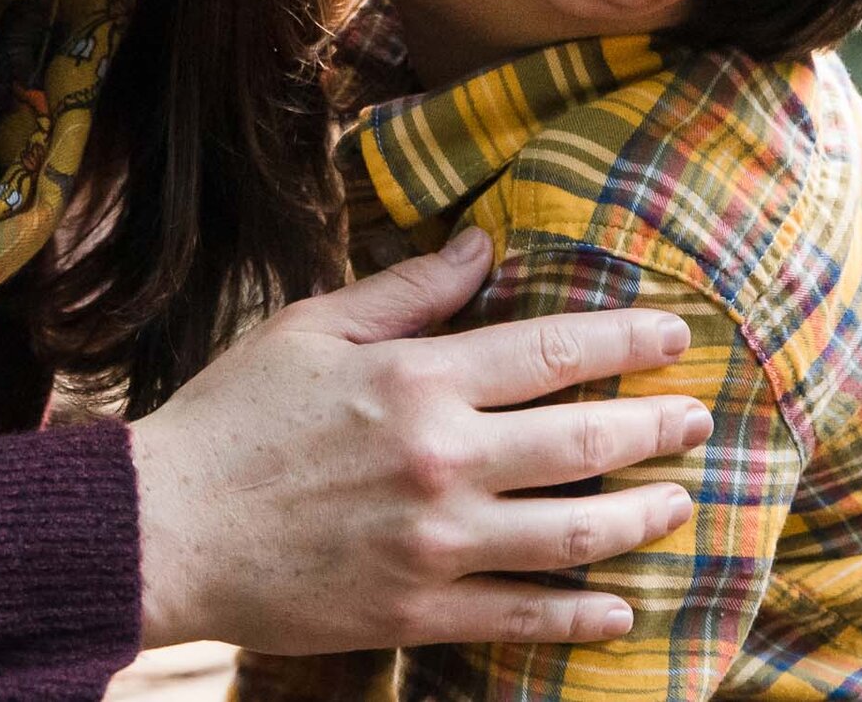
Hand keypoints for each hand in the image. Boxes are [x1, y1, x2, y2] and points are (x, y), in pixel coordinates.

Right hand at [129, 226, 709, 653]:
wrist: (163, 528)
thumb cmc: (230, 417)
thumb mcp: (310, 329)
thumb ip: (405, 292)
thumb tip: (481, 247)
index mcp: (417, 379)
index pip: (553, 353)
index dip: (627, 343)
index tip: (675, 337)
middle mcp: (441, 460)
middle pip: (584, 444)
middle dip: (655, 428)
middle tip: (698, 420)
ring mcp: (436, 544)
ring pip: (575, 534)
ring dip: (642, 517)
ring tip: (679, 503)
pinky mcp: (417, 611)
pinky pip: (523, 615)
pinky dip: (582, 612)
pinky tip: (621, 605)